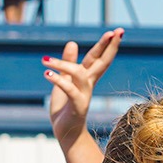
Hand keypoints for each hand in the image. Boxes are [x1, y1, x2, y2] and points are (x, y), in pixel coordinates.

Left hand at [45, 29, 121, 144]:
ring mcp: (84, 95)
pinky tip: (46, 74)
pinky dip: (58, 81)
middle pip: (101, 62)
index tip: (117, 31)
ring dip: (64, 64)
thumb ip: (68, 63)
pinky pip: (69, 90)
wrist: (66, 132)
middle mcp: (88, 85)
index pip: (98, 58)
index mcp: (87, 78)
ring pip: (79, 74)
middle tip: (116, 31)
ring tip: (45, 60)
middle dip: (109, 47)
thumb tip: (72, 42)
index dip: (107, 45)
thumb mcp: (64, 80)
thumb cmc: (66, 107)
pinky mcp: (77, 106)